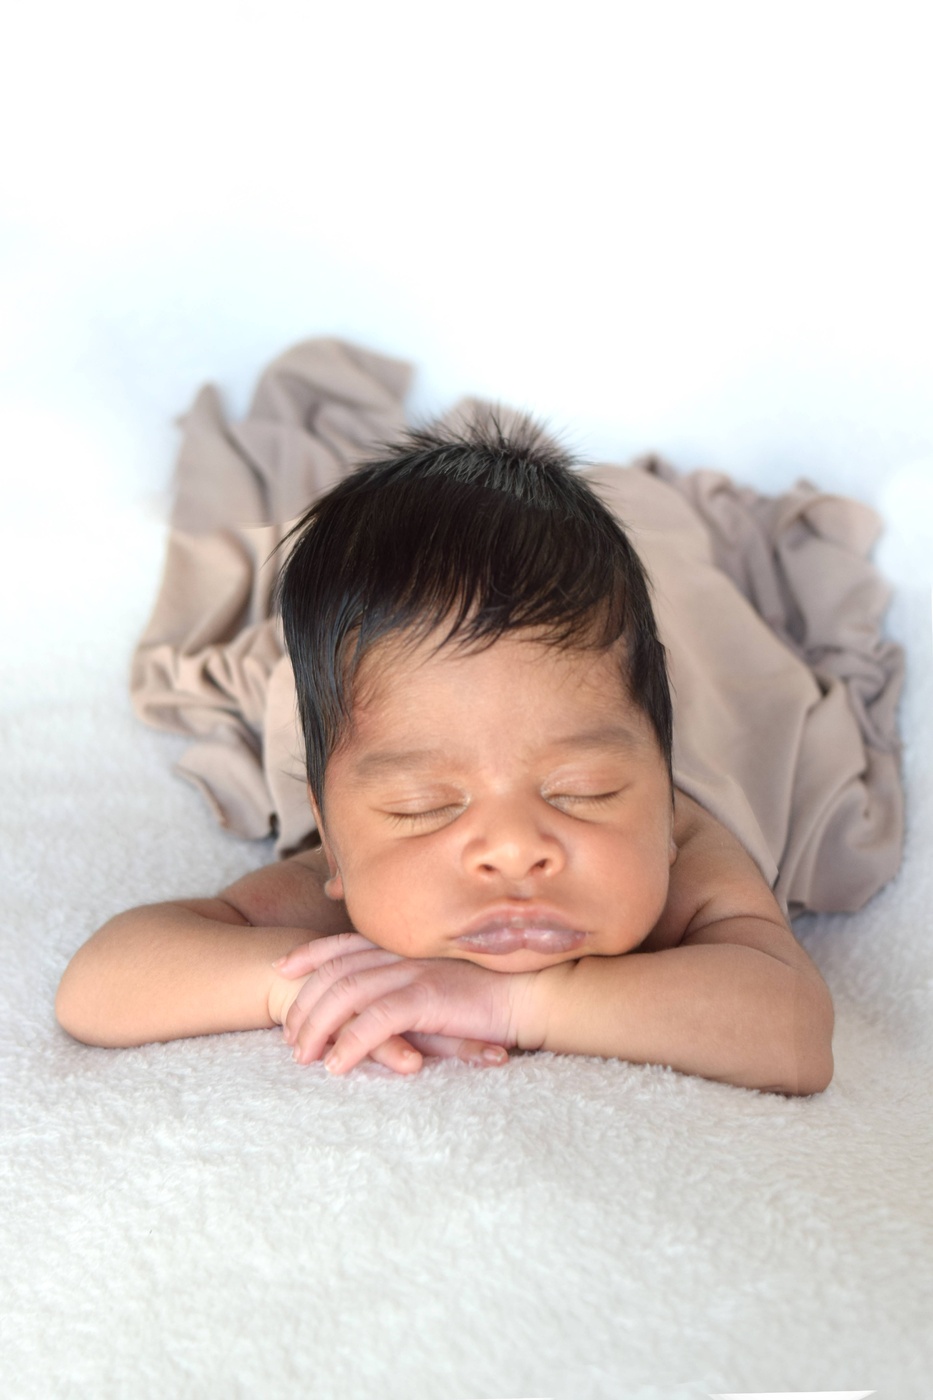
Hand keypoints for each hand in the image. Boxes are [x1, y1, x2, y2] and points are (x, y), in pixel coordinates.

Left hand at [272, 932, 534, 1075]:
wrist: (529, 995)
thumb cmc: (488, 993)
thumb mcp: (441, 977)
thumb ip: (410, 978)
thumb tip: (383, 997)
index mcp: (405, 945)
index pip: (345, 942)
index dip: (309, 953)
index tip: (282, 968)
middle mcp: (404, 953)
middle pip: (336, 971)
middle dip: (305, 1002)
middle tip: (289, 1035)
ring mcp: (414, 972)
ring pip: (347, 994)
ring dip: (318, 1027)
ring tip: (303, 1056)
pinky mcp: (427, 998)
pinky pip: (376, 1021)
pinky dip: (351, 1044)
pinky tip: (337, 1066)